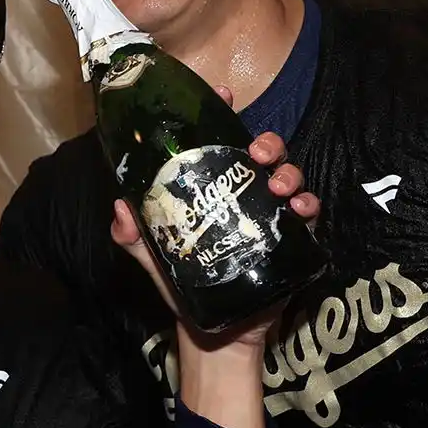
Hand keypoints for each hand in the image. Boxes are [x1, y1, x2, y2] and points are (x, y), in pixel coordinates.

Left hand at [111, 126, 319, 349]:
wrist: (216, 333)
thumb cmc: (183, 288)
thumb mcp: (153, 258)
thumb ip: (134, 236)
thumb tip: (119, 207)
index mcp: (212, 188)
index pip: (219, 142)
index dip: (222, 113)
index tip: (224, 94)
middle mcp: (243, 194)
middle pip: (262, 152)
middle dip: (265, 142)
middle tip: (256, 152)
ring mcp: (269, 215)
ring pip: (288, 176)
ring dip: (288, 172)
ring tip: (277, 184)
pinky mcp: (291, 240)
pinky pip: (308, 214)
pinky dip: (308, 205)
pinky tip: (299, 209)